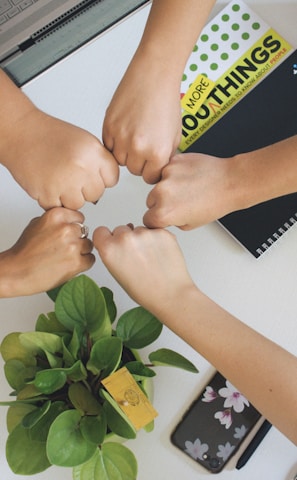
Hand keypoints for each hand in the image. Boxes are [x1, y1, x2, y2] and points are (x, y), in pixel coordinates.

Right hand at [0, 208, 94, 296]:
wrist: (17, 272)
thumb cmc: (25, 251)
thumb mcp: (37, 224)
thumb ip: (56, 220)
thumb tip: (70, 221)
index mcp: (57, 215)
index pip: (79, 217)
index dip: (74, 227)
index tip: (68, 234)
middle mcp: (66, 229)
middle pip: (85, 232)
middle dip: (77, 239)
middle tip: (64, 248)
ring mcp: (73, 246)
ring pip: (89, 245)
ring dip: (81, 252)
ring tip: (65, 257)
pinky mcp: (77, 263)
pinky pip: (90, 259)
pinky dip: (83, 263)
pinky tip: (69, 264)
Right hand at [3, 109, 118, 209]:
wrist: (23, 133)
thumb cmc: (52, 136)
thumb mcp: (85, 141)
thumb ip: (99, 162)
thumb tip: (107, 182)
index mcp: (94, 153)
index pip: (112, 179)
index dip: (102, 178)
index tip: (92, 174)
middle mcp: (81, 168)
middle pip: (96, 194)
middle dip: (85, 188)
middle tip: (72, 176)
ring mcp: (65, 182)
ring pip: (79, 204)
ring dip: (69, 197)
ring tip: (60, 179)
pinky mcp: (48, 194)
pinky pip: (59, 208)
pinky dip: (53, 200)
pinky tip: (50, 183)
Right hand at [93, 224, 193, 313]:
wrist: (171, 294)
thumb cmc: (145, 291)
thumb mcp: (117, 274)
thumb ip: (112, 254)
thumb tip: (114, 241)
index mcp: (109, 249)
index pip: (101, 231)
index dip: (107, 238)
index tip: (112, 243)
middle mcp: (125, 238)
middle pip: (120, 229)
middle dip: (126, 239)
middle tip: (136, 256)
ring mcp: (144, 233)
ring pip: (139, 229)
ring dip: (143, 239)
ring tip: (150, 258)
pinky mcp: (162, 232)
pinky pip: (154, 230)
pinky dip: (157, 239)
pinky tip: (160, 254)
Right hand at [102, 52, 181, 183]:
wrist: (154, 75)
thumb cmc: (166, 99)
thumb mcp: (175, 135)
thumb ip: (165, 156)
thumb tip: (157, 169)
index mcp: (158, 152)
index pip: (150, 177)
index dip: (152, 169)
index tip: (152, 163)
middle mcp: (138, 147)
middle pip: (134, 170)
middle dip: (139, 161)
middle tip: (144, 146)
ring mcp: (121, 137)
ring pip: (119, 160)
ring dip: (126, 153)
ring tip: (134, 136)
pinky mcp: (108, 126)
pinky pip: (108, 146)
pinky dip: (115, 142)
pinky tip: (126, 130)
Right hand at [143, 152, 240, 229]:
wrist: (230, 182)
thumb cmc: (215, 203)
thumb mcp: (190, 224)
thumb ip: (170, 221)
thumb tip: (162, 216)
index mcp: (164, 212)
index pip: (148, 219)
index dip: (157, 220)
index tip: (164, 217)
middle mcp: (161, 193)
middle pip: (150, 201)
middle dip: (161, 202)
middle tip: (180, 202)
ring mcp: (167, 175)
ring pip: (158, 184)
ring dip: (167, 187)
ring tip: (187, 189)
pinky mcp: (173, 161)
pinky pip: (167, 170)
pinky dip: (175, 174)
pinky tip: (188, 178)